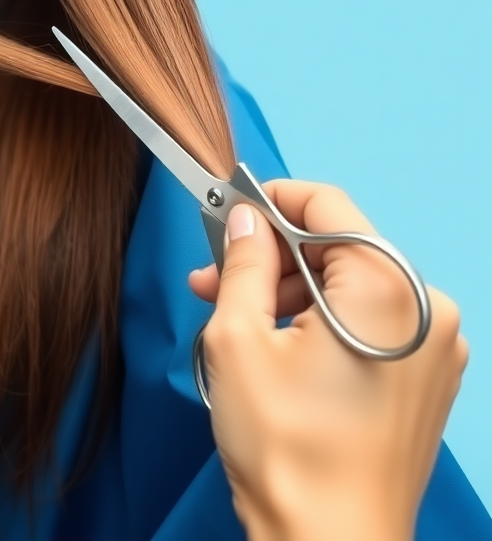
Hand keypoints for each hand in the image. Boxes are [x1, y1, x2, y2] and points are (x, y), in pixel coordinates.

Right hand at [188, 183, 467, 540]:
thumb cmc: (286, 448)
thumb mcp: (238, 339)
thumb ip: (243, 263)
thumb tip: (244, 219)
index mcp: (388, 287)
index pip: (326, 203)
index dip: (268, 200)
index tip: (227, 214)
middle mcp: (428, 309)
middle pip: (338, 246)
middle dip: (270, 256)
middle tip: (213, 278)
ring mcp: (436, 349)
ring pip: (350, 286)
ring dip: (290, 291)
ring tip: (232, 318)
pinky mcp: (428, 380)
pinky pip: (370, 323)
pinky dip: (322, 322)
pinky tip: (276, 346)